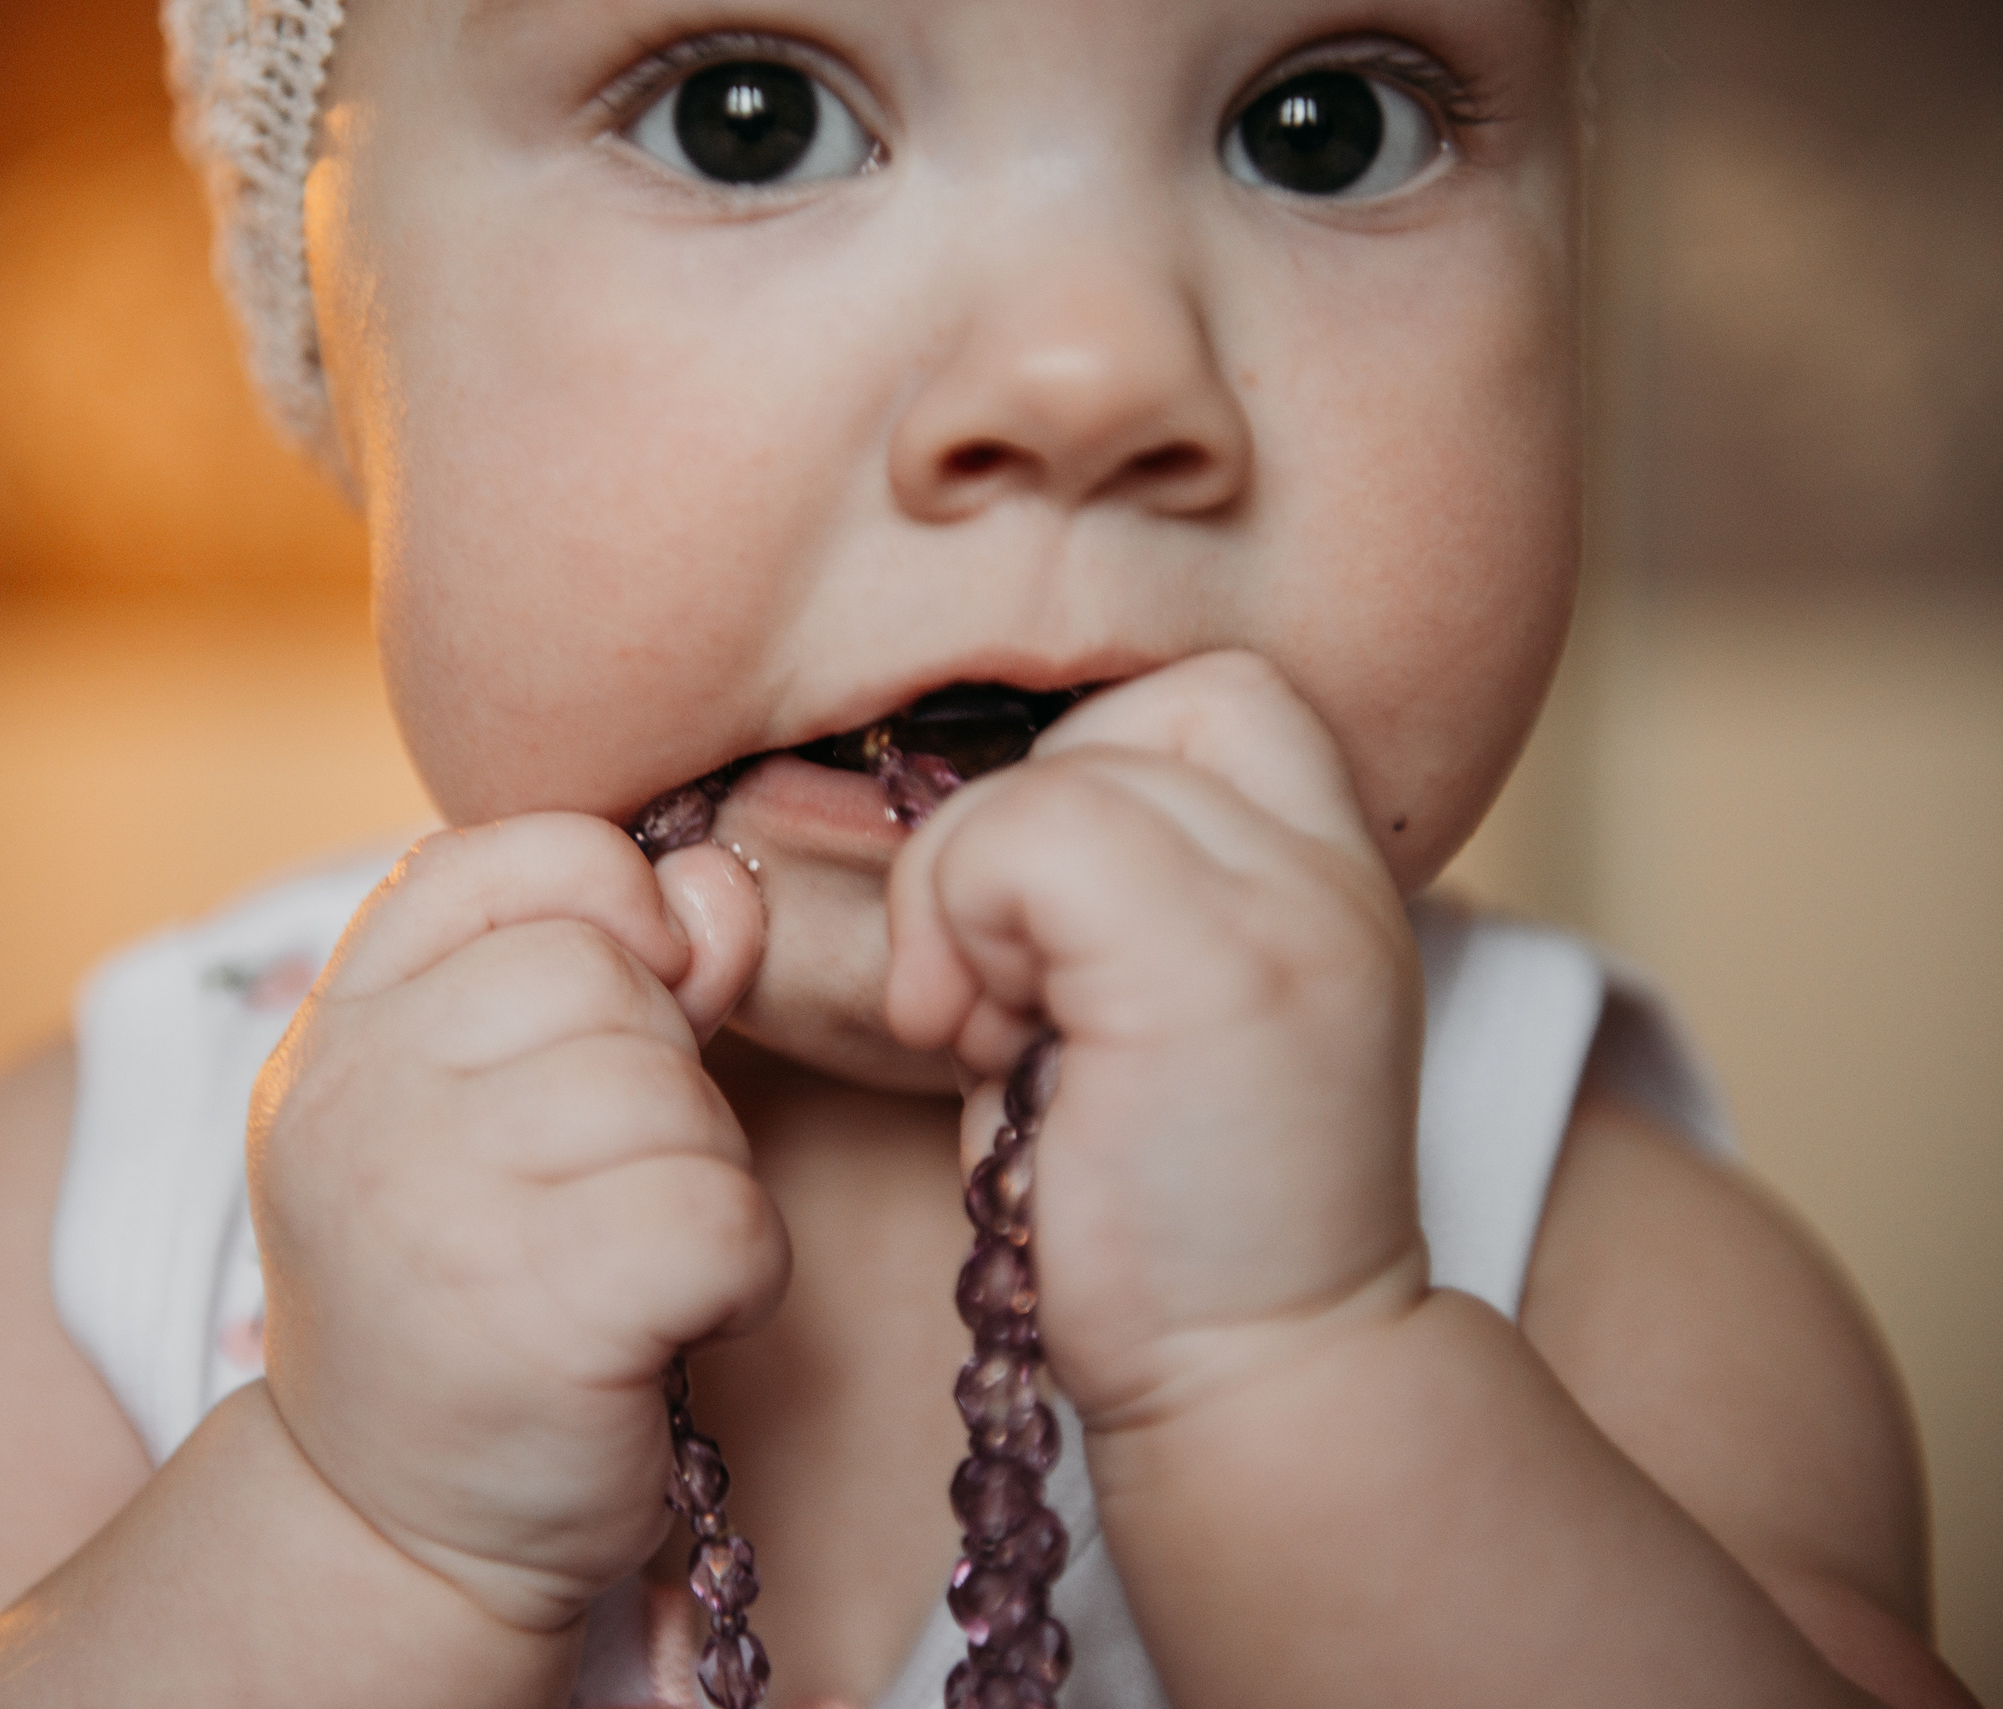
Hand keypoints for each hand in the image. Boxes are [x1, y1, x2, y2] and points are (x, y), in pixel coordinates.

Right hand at [248, 814, 780, 1633]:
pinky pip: (720, 1209)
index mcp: (337, 1027)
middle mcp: (354, 1098)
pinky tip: (679, 1319)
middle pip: (609, 973)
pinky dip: (742, 1271)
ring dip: (704, 1177)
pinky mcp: (531, 1312)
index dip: (609, 906)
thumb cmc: (472, 1296)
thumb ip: (615, 973)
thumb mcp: (503, 1112)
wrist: (394, 1530)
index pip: (504, 854)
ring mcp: (428, 1203)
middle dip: (663, 1075)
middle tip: (607, 1190)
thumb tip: (720, 883)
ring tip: (632, 1263)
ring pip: (675, 1093)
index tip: (630, 1006)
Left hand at [884, 651, 1429, 1432]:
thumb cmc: (1162, 1212)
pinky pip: (1021, 841)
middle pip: (1124, 712)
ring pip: (1051, 780)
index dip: (1092, 771)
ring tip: (990, 1028)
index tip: (1045, 923)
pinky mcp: (1208, 969)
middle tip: (1000, 981)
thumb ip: (1097, 890)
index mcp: (1326, 870)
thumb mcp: (1141, 1008)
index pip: (1209, 695)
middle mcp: (1330, 869)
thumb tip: (956, 814)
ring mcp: (1284, 910)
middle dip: (1015, 831)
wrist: (1257, 1378)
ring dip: (965, 897)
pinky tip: (978, 1043)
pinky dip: (956, 927)